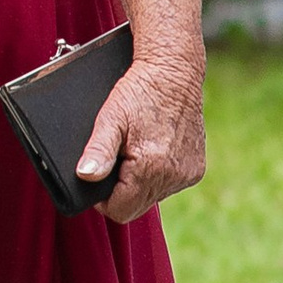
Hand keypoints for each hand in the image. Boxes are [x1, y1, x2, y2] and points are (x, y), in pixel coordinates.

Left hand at [74, 56, 205, 223]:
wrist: (174, 71)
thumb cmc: (140, 90)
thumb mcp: (111, 117)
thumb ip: (98, 150)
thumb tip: (85, 176)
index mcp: (151, 167)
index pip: (120, 210)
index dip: (102, 200)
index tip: (98, 178)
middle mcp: (173, 175)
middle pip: (136, 207)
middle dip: (121, 191)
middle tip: (115, 160)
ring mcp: (187, 173)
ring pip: (152, 197)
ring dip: (139, 183)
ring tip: (134, 151)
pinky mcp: (196, 168)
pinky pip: (169, 185)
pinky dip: (157, 175)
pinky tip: (152, 151)